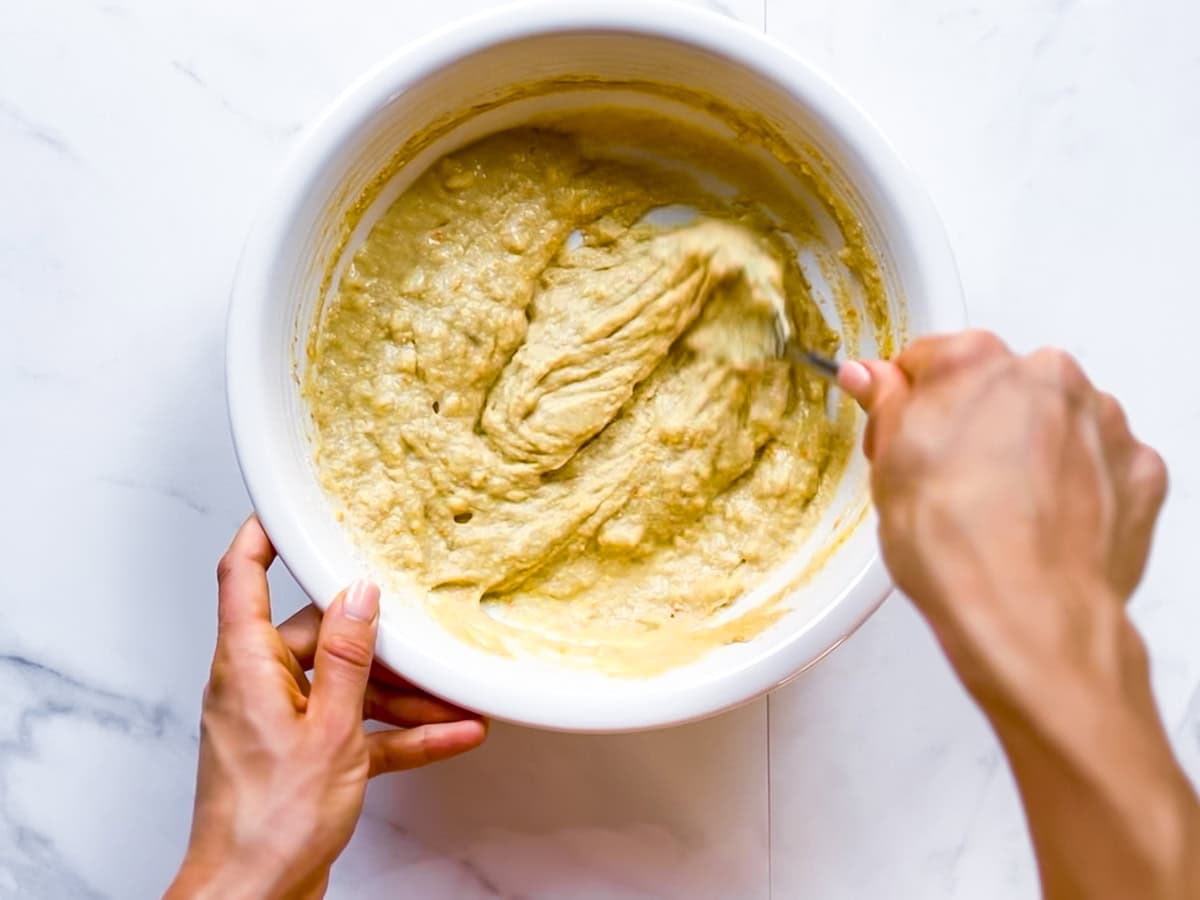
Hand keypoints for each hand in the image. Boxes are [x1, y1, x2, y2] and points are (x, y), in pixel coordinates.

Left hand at [166, 517, 487, 899]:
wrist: (254, 897)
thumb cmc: (271, 822)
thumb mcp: (331, 729)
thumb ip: (349, 658)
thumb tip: (359, 595)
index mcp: (246, 665)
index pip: (240, 576)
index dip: (261, 534)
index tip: (290, 507)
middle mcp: (257, 685)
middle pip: (319, 634)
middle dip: (379, 643)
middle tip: (424, 635)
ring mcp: (280, 721)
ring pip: (346, 685)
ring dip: (402, 696)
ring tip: (457, 703)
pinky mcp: (302, 756)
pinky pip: (357, 729)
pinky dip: (399, 734)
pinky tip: (450, 737)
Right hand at [838, 331, 1166, 699]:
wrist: (1029, 616)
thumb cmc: (958, 547)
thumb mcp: (889, 468)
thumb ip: (886, 406)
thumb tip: (873, 379)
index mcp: (975, 363)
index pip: (927, 361)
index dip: (907, 404)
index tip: (903, 436)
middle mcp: (1045, 377)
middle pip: (994, 386)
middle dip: (971, 424)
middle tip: (946, 483)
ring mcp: (1099, 421)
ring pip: (1050, 421)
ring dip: (1026, 451)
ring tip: (997, 511)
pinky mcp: (1136, 467)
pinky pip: (1097, 462)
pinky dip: (1074, 485)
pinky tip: (1042, 522)